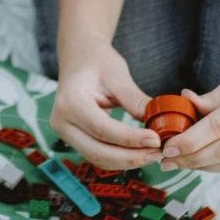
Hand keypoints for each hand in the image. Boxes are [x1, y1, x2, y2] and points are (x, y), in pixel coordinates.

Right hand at [51, 31, 161, 171]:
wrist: (79, 58)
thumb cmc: (98, 62)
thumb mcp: (118, 76)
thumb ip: (135, 101)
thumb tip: (158, 125)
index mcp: (70, 102)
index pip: (102, 128)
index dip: (131, 139)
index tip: (156, 140)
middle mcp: (62, 121)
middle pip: (97, 151)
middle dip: (130, 156)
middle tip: (158, 153)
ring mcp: (65, 133)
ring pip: (97, 158)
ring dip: (126, 161)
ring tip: (152, 154)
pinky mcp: (73, 139)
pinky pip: (96, 155)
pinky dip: (118, 158)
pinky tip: (139, 153)